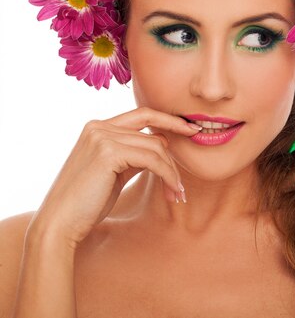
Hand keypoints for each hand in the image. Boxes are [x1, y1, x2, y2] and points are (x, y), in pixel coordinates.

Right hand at [27, 106, 201, 247]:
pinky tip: (173, 191)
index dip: (169, 119)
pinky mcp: (107, 152)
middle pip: (152, 130)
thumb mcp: (115, 171)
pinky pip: (152, 160)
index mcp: (98, 127)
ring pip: (156, 147)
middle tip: (191, 163)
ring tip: (178, 193)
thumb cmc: (87, 202)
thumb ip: (134, 155)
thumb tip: (162, 145)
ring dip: (172, 171)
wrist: (60, 223)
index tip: (191, 129)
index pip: (142, 114)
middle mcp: (98, 126)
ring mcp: (101, 137)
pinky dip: (168, 175)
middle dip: (175, 147)